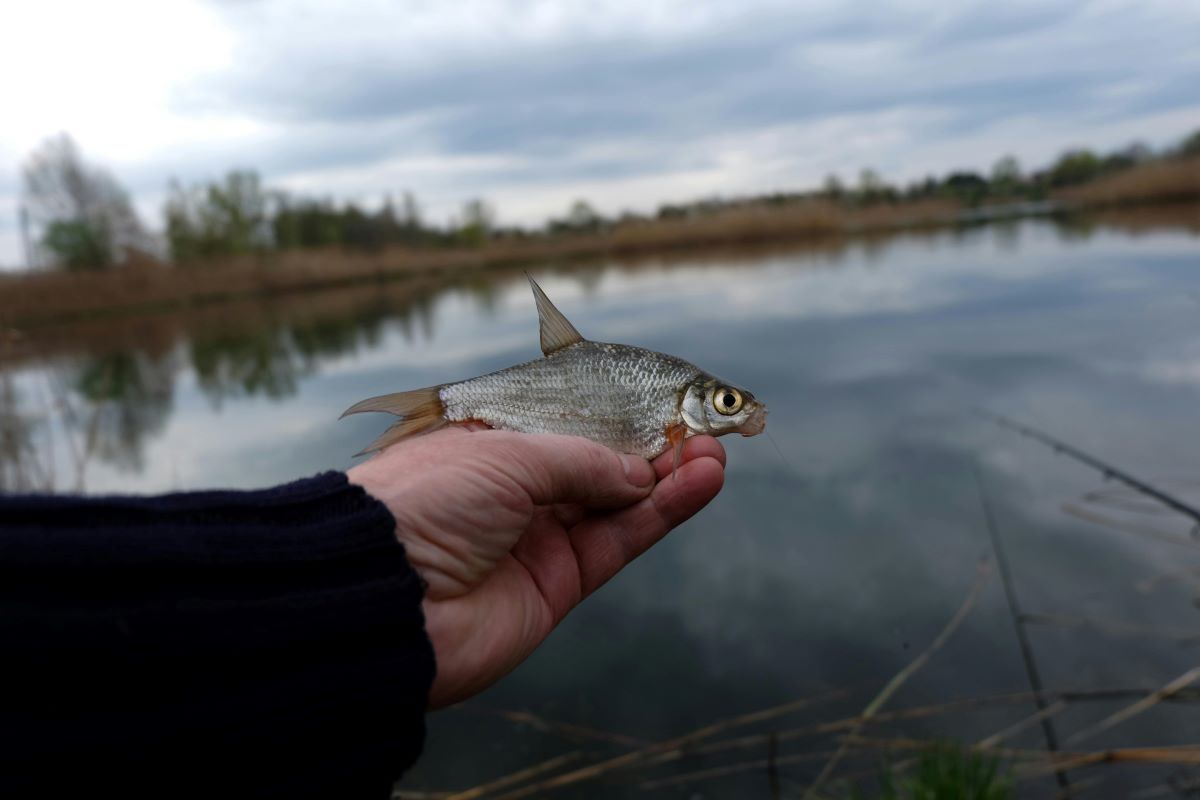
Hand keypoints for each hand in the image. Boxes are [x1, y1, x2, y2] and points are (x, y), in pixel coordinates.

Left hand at [347, 426, 725, 707]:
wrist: (382, 597)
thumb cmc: (426, 500)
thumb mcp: (510, 456)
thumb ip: (585, 459)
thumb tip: (641, 471)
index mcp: (492, 444)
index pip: (570, 422)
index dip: (621, 413)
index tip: (670, 400)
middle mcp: (517, 490)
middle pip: (603, 464)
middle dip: (655, 445)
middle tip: (706, 428)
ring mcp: (539, 538)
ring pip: (621, 502)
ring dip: (671, 477)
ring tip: (714, 452)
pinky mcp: (560, 585)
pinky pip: (621, 541)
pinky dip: (662, 512)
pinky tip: (697, 482)